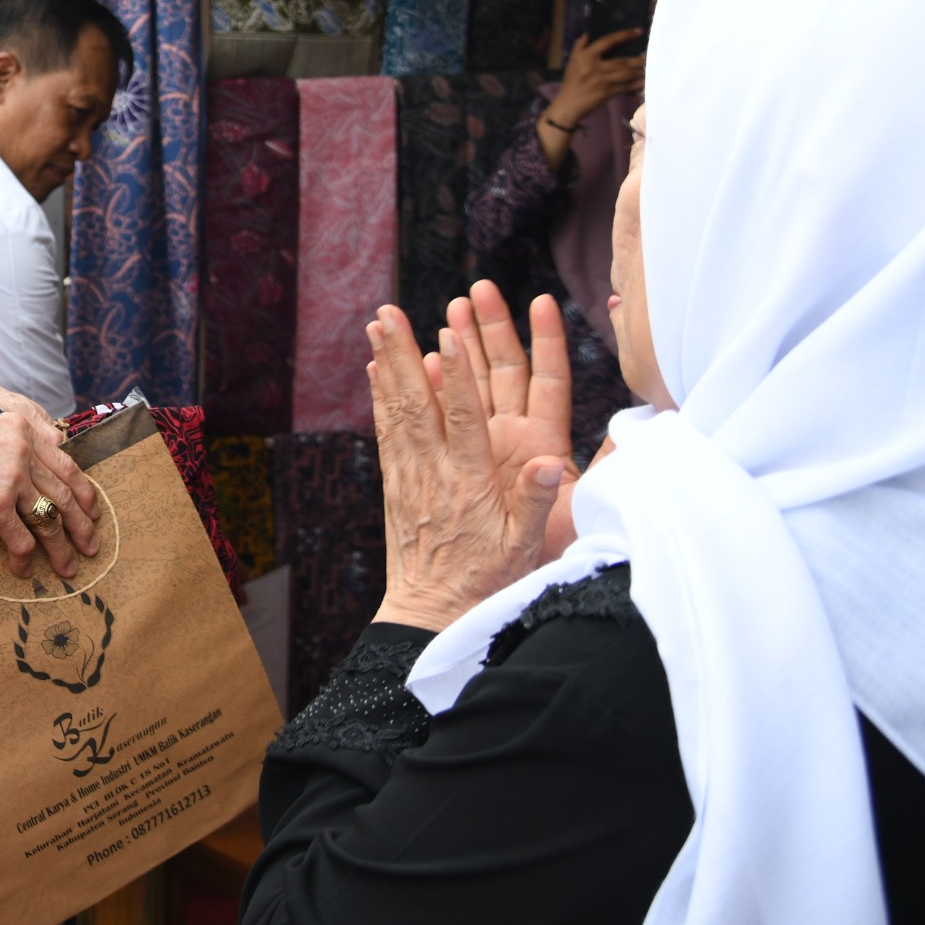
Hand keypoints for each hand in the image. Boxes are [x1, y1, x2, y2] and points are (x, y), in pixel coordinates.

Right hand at [0, 410, 96, 577]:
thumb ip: (16, 443)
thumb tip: (43, 466)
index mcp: (22, 429)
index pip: (66, 464)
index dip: (84, 492)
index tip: (92, 511)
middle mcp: (22, 450)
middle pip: (64, 495)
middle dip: (82, 526)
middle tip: (91, 545)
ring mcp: (10, 477)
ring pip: (49, 520)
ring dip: (61, 549)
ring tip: (68, 568)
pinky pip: (20, 539)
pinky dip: (25, 559)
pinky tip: (24, 570)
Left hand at [364, 304, 565, 632]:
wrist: (431, 612)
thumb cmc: (485, 580)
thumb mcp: (522, 548)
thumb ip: (534, 503)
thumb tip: (551, 465)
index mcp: (471, 483)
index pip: (464, 420)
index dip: (458, 378)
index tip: (449, 337)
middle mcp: (435, 471)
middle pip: (418, 403)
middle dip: (403, 354)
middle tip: (388, 311)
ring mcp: (411, 474)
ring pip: (397, 409)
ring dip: (386, 363)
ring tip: (376, 323)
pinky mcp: (395, 483)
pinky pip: (387, 430)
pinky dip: (380, 396)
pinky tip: (373, 369)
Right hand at [547, 31, 645, 132]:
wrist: (567, 105)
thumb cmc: (571, 82)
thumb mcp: (572, 62)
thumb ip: (579, 47)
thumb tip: (587, 34)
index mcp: (586, 56)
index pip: (608, 41)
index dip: (625, 35)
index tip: (639, 31)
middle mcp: (593, 67)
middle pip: (622, 61)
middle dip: (639, 59)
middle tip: (651, 56)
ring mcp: (601, 80)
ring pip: (626, 74)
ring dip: (640, 72)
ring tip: (650, 69)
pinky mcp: (606, 93)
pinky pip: (625, 87)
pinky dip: (636, 85)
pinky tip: (644, 83)